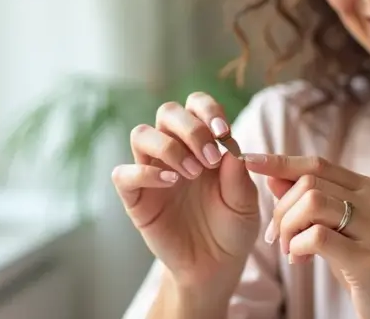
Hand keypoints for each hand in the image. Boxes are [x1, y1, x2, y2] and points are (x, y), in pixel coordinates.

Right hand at [111, 92, 259, 292]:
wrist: (215, 265)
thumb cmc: (232, 228)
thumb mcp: (245, 203)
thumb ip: (238, 176)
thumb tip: (229, 147)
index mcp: (203, 143)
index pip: (196, 105)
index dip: (207, 110)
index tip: (223, 132)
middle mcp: (175, 150)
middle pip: (167, 112)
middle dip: (190, 128)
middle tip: (209, 159)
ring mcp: (152, 172)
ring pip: (141, 134)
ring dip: (169, 147)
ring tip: (192, 173)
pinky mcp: (136, 198)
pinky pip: (124, 173)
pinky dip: (145, 172)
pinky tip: (171, 183)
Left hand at [243, 154, 369, 317]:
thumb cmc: (367, 268)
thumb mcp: (338, 230)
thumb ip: (310, 203)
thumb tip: (274, 176)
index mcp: (369, 189)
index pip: (318, 163)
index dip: (281, 161)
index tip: (251, 160)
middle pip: (309, 182)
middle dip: (281, 209)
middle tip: (275, 237)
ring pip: (311, 202)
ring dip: (287, 227)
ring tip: (288, 249)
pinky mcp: (369, 258)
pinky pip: (317, 237)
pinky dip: (297, 246)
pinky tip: (301, 260)